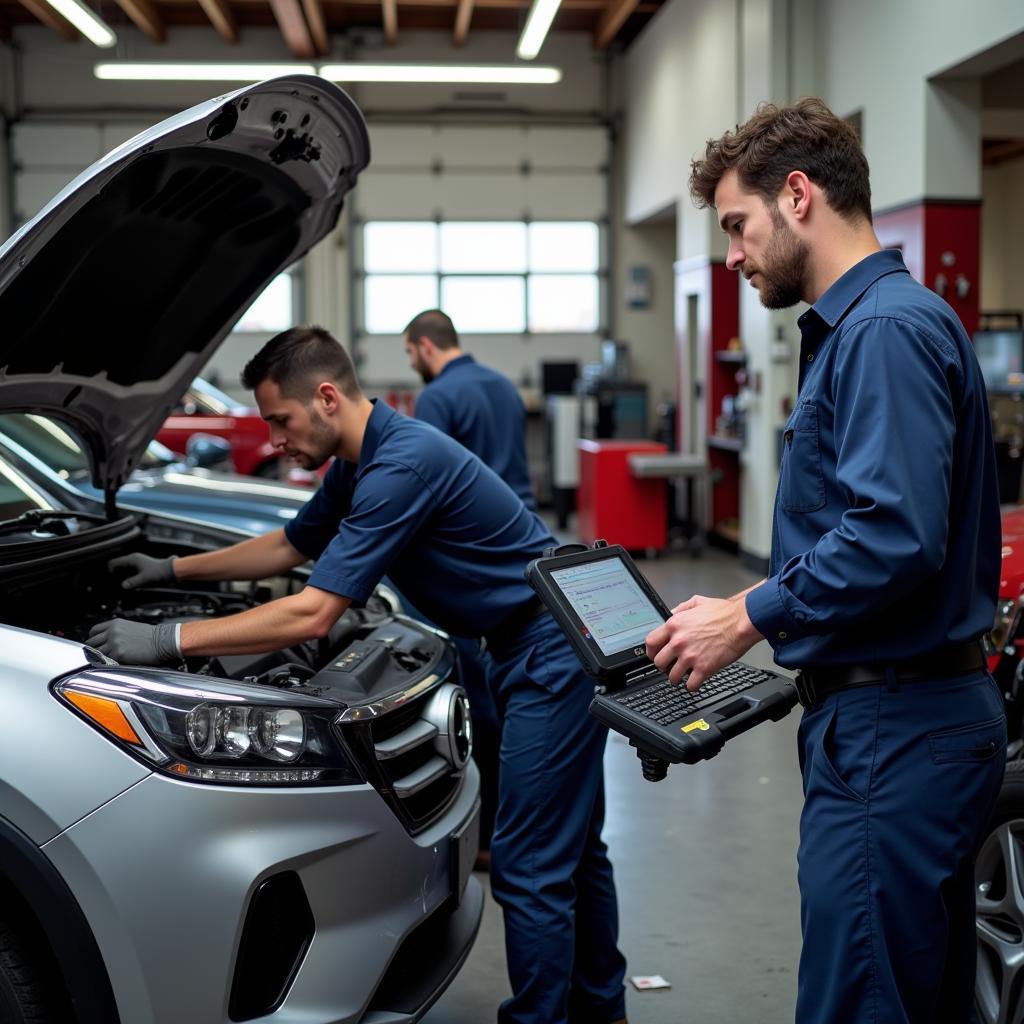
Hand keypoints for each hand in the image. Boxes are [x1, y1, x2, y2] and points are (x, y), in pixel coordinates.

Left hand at [87, 619, 180, 664]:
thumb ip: (117, 632)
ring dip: (101, 657)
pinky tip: (117, 662)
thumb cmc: (151, 635)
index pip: (94, 631)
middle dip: (94, 649)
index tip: (97, 644)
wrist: (163, 640)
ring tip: (110, 659)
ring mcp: (114, 643)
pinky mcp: (119, 654)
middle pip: (91, 642)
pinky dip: (109, 663)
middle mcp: (112, 632)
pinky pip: (106, 661)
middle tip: (101, 655)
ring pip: (96, 653)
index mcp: (115, 623)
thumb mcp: (130, 627)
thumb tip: (107, 641)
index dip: (94, 639)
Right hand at [108, 553, 176, 589]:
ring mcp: (137, 563)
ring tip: (123, 584)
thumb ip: (133, 582)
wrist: (171, 571)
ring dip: (121, 576)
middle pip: (117, 566)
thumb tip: (123, 586)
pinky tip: (129, 583)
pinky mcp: (140, 568)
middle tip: (115, 584)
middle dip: (114, 574)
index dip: (109, 571)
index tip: (110, 580)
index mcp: (132, 559)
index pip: (113, 562)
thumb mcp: (145, 578)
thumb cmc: (160, 572)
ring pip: (123, 569)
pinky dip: (127, 577)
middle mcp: (133, 559)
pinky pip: (129, 572)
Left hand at [645, 592, 762, 690]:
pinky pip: (690, 685)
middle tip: (669, 667)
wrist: (742, 622)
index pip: (651, 642)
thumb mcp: (698, 601)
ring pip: (672, 676)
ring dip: (676, 678)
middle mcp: (679, 641)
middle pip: (659, 662)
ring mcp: (690, 656)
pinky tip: (695, 682)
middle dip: (663, 666)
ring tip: (682, 676)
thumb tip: (673, 612)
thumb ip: (682, 607)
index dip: (651, 651)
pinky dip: (692, 686)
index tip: (654, 655)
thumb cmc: (724, 613)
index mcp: (675, 625)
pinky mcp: (704, 668)